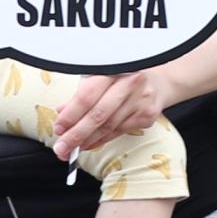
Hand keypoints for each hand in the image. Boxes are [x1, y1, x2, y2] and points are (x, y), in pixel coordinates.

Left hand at [47, 67, 175, 157]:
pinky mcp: (147, 115)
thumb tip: (61, 112)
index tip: (59, 128)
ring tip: (72, 149)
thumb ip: (81, 94)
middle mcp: (129, 82)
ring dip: (87, 140)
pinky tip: (89, 144)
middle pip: (98, 115)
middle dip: (76, 134)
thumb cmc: (122, 77)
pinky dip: (101, 140)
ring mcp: (140, 100)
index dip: (71, 115)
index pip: (87, 95)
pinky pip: (118, 132)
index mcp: (113, 68)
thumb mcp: (100, 76)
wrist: (158, 81)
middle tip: (61, 148)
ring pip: (108, 127)